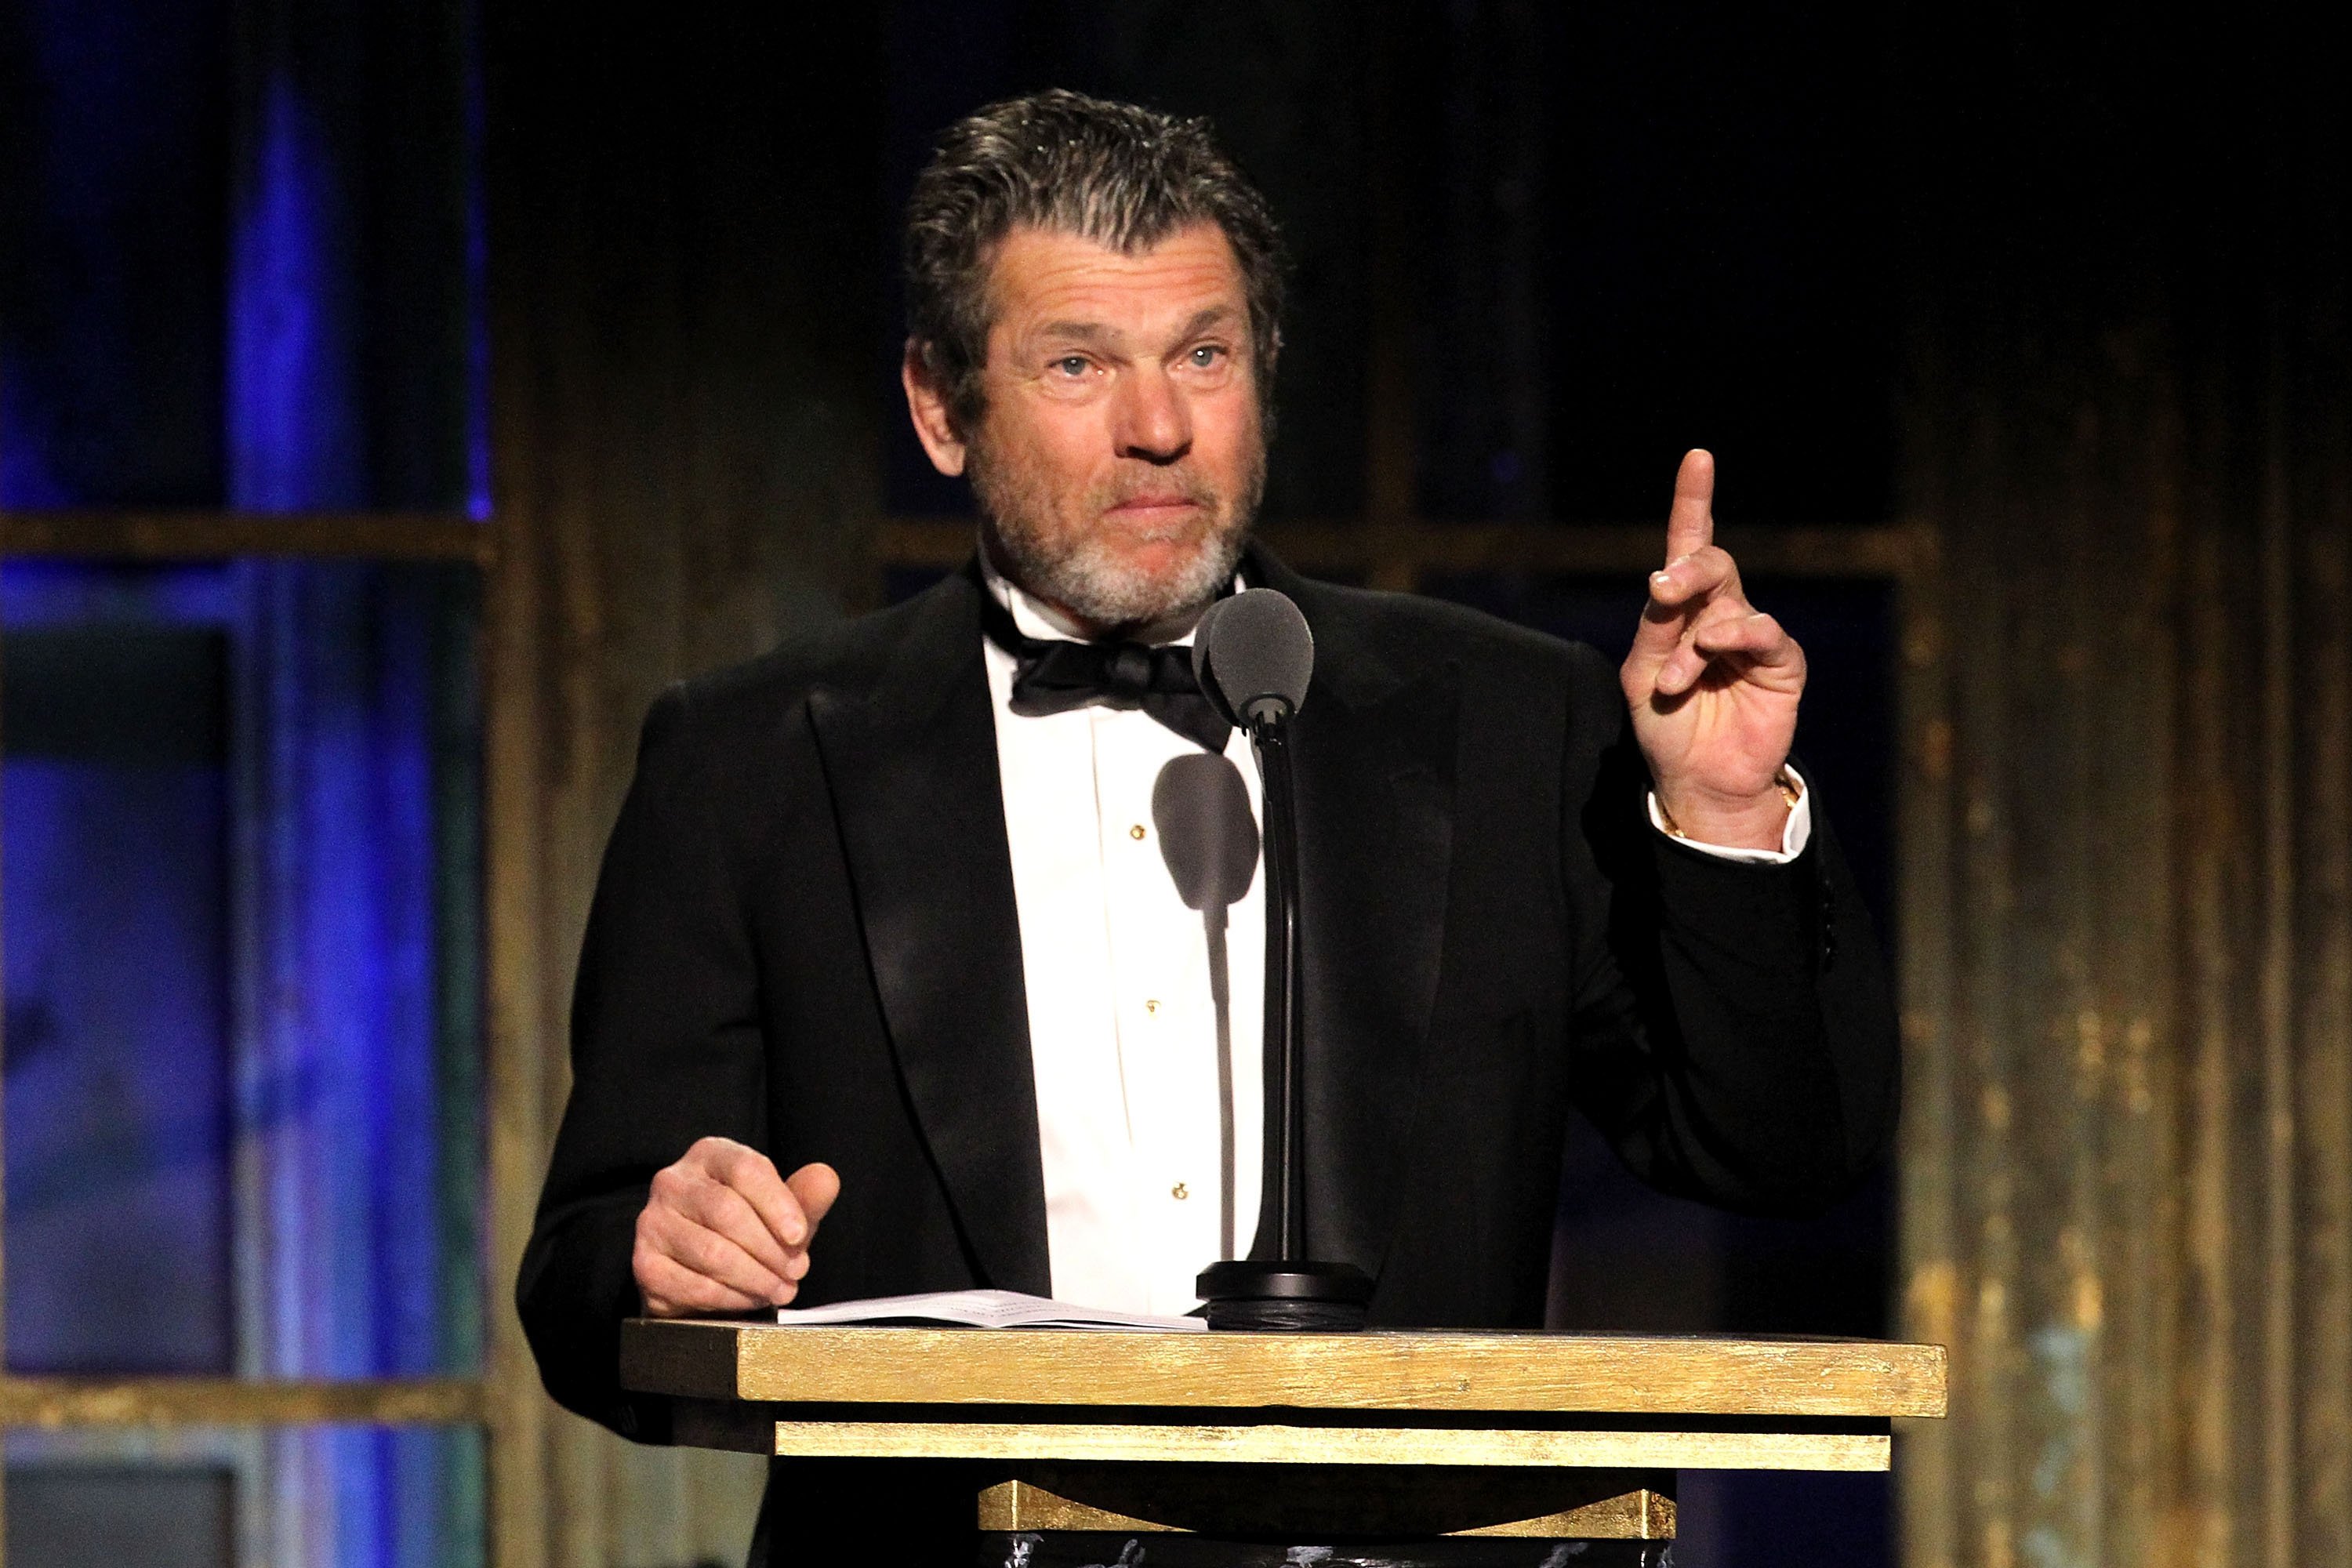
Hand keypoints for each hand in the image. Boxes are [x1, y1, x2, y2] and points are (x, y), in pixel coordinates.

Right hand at [633, 1138, 840, 1316]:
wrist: (701, 1273)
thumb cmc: (747, 1232)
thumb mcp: (780, 1212)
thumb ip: (804, 1197)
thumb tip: (826, 1178)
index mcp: (710, 1155)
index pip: (746, 1169)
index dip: (779, 1204)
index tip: (800, 1237)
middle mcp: (673, 1181)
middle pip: (727, 1211)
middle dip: (769, 1248)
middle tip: (796, 1273)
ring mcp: (653, 1221)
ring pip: (711, 1251)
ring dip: (754, 1277)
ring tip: (780, 1290)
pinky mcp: (644, 1263)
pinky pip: (693, 1284)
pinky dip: (730, 1298)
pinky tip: (749, 1300)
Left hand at [1619, 450, 1805, 848]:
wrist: (1698, 782)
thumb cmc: (1667, 727)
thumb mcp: (1641, 675)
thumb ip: (1654, 627)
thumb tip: (1664, 583)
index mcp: (1684, 610)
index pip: (1691, 545)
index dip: (1694, 501)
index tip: (1698, 458)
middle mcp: (1721, 614)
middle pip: (1713, 563)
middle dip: (1687, 568)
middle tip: (1663, 587)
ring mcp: (1753, 637)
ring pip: (1730, 604)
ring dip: (1693, 641)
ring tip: (1673, 680)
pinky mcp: (1782, 663)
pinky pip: (1764, 633)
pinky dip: (1733, 640)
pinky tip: (1709, 657)